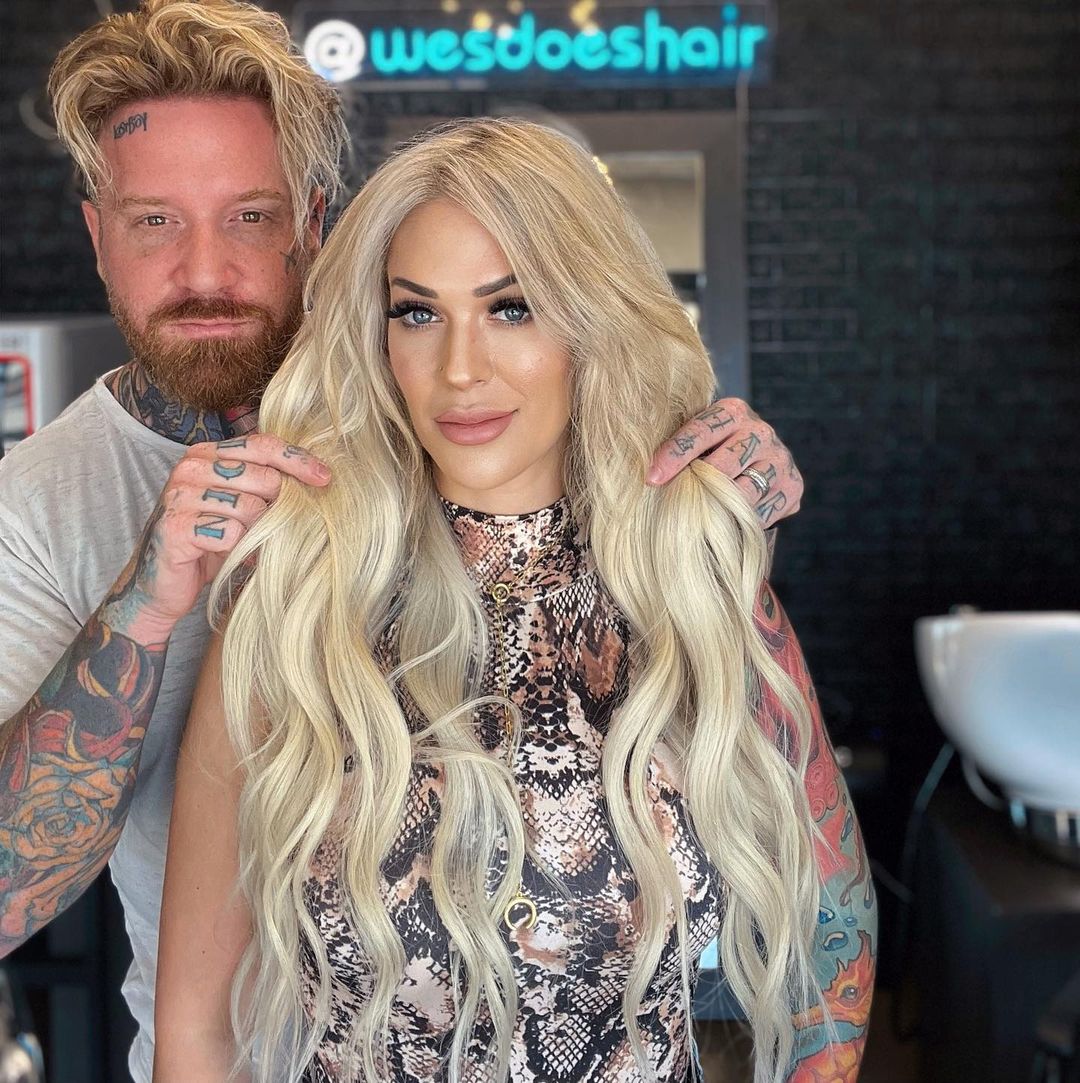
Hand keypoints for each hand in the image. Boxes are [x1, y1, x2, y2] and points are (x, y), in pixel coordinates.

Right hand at [100, 435, 329, 643]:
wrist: (163, 585)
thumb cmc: (210, 544)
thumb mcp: (242, 508)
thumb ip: (266, 487)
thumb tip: (319, 479)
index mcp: (208, 454)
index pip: (262, 445)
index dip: (298, 460)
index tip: (325, 478)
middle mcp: (190, 467)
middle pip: (263, 476)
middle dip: (280, 506)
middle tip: (274, 528)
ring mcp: (180, 495)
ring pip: (250, 506)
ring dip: (258, 532)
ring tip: (247, 544)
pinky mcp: (176, 526)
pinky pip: (231, 533)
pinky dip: (240, 549)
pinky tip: (229, 555)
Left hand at [646, 398, 802, 525]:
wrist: (759, 459)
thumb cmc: (712, 449)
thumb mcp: (697, 438)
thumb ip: (678, 445)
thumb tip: (648, 471)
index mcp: (733, 411)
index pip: (700, 432)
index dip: (673, 456)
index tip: (652, 478)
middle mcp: (761, 432)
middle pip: (724, 465)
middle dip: (696, 486)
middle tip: (675, 502)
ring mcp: (780, 460)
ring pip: (743, 493)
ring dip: (718, 508)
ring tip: (698, 517)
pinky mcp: (793, 488)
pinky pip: (760, 513)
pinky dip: (740, 522)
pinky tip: (725, 522)